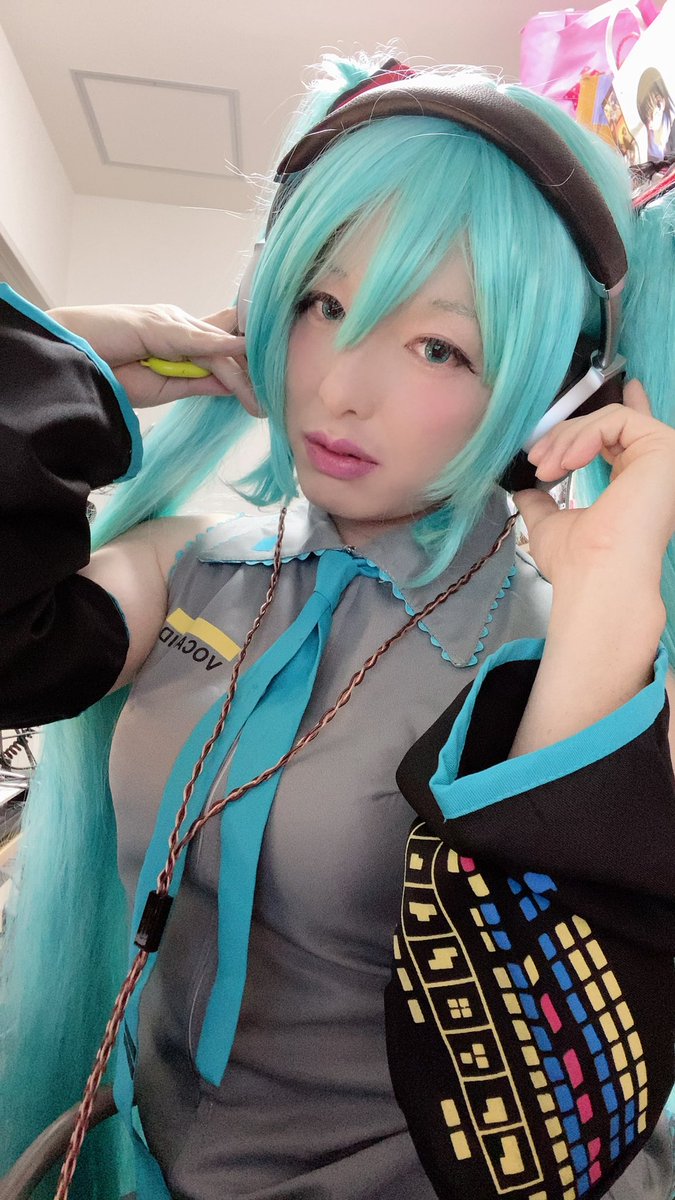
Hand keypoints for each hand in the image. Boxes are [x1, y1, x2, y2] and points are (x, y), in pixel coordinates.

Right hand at [47, 302, 260, 414]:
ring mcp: (170, 320)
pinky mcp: (160, 324)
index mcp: (177, 337)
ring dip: (241, 376)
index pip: (221, 343)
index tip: (264, 388)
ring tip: (259, 402)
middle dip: (250, 372)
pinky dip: (223, 348)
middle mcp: (178, 323)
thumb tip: (231, 386)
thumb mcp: (163, 387)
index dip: (245, 362)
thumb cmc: (106, 372)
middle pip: (226, 343)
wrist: (68, 360)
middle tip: (268, 402)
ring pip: (218, 346)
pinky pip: (199, 338)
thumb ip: (197, 382)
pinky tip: (244, 354)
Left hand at [515, 382, 674, 592]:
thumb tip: (526, 493)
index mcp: (636, 485)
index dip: (620, 410)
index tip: (608, 392)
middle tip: (537, 459)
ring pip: (611, 419)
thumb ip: (543, 504)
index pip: (628, 436)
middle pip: (610, 425)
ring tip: (546, 466)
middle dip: (565, 434)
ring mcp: (662, 459)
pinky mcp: (663, 448)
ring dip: (568, 437)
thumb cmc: (579, 563)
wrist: (596, 577)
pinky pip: (618, 419)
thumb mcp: (552, 525)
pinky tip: (567, 461)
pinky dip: (585, 434)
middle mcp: (654, 470)